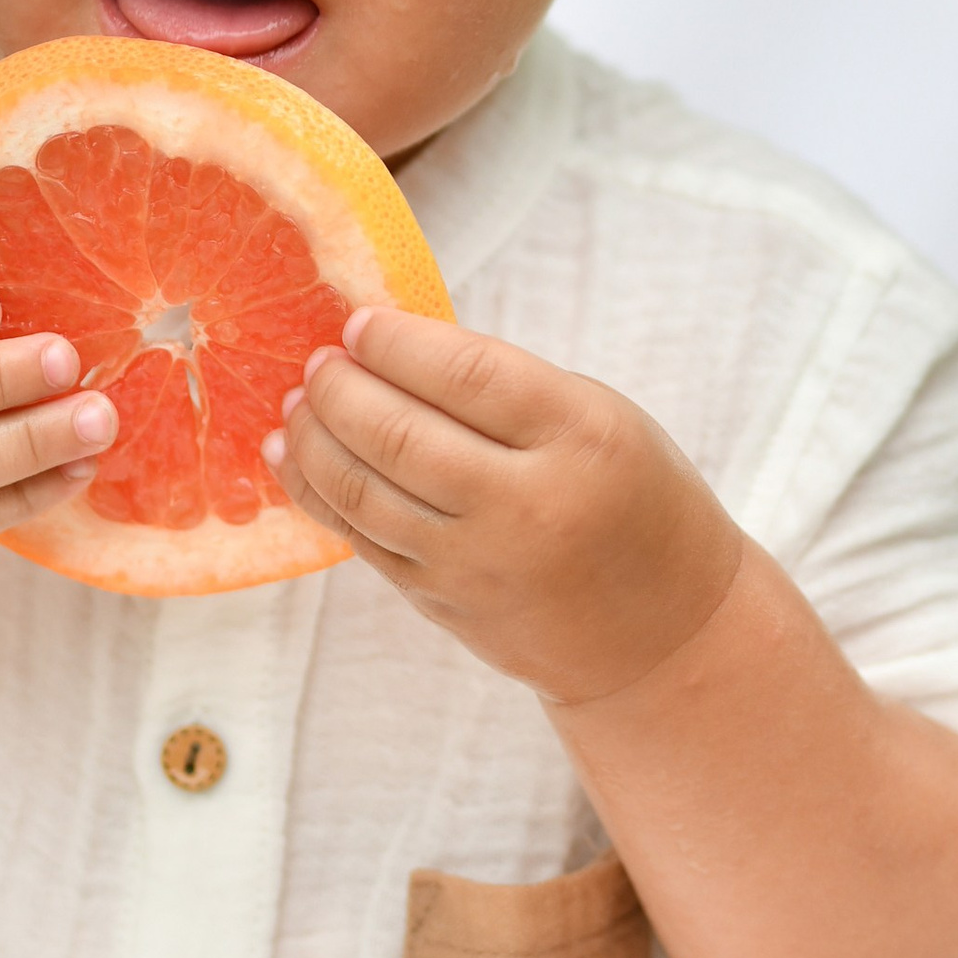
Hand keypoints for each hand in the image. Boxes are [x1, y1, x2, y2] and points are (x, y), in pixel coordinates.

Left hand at [262, 309, 747, 704]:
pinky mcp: (443, 603)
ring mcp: (478, 563)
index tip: (358, 321)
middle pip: (400, 435)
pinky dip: (316, 492)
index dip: (396, 341)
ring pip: (365, 490)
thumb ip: (510, 386)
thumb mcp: (600, 420)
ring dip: (315, 438)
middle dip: (340, 388)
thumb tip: (394, 346)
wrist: (662, 636)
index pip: (465, 373)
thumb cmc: (632, 502)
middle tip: (317, 360)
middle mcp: (527, 505)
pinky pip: (361, 539)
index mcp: (580, 438)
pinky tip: (295, 456)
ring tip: (298, 401)